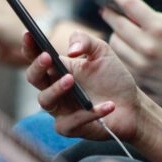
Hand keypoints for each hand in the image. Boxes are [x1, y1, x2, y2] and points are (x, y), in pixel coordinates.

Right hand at [23, 30, 142, 140]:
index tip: (29, 33)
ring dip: (56, 89)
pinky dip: (90, 113)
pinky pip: (73, 121)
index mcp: (58, 69)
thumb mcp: (102, 52)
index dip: (29, 46)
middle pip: (34, 78)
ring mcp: (60, 109)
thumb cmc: (113, 78)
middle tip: (47, 57)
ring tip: (71, 79)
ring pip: (45, 100)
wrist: (133, 106)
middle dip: (37, 67)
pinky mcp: (71, 128)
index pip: (37, 56)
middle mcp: (54, 89)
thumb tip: (70, 49)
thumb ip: (85, 41)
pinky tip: (109, 105)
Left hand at [100, 0, 161, 111]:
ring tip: (121, 30)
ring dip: (115, 33)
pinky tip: (127, 47)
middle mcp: (147, 46)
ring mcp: (139, 64)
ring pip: (114, 42)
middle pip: (116, 23)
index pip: (129, 4)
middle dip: (109, 13)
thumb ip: (156, 17)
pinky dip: (121, 50)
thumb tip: (131, 11)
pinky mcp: (135, 77)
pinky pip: (119, 58)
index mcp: (160, 28)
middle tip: (105, 8)